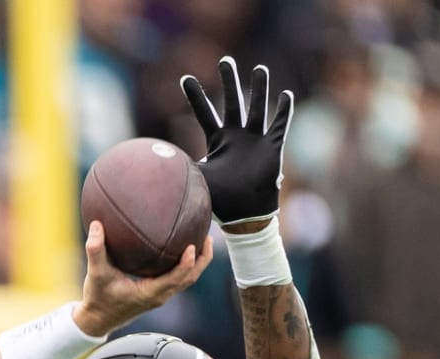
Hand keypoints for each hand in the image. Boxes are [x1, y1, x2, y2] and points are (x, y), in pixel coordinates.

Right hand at [74, 219, 211, 337]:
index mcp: (149, 293)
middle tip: (207, 236)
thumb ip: (95, 250)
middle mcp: (159, 296)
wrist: (96, 320)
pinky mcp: (157, 295)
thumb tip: (96, 224)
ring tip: (202, 241)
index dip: (188, 262)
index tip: (192, 245)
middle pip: (190, 278)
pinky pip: (178, 279)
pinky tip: (181, 250)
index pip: (177, 278)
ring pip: (187, 280)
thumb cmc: (97, 299)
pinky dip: (186, 266)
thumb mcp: (95, 274)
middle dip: (202, 259)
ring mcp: (160, 296)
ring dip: (197, 262)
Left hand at [180, 57, 292, 225]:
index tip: (185, 78)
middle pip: (232, 102)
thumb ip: (181, 170)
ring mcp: (255, 140)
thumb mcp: (198, 181)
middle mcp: (236, 136)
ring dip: (259, 90)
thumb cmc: (221, 202)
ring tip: (259, 69)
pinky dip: (283, 112)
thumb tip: (154, 168)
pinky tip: (285, 96)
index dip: (195, 96)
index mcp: (218, 141)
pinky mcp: (271, 148)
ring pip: (257, 109)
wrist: (244, 217)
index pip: (204, 113)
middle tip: (224, 60)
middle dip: (228, 82)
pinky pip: (279, 127)